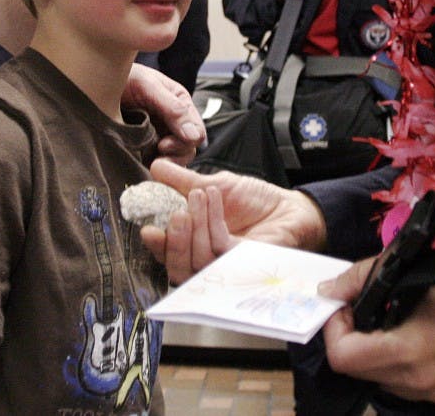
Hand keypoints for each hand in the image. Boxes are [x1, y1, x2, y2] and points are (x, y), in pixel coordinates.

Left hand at [123, 63, 205, 163]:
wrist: (91, 80)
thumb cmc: (122, 76)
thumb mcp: (148, 86)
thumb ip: (172, 108)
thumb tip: (194, 136)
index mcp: (180, 104)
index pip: (197, 132)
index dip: (184, 142)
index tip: (164, 144)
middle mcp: (173, 122)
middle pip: (188, 149)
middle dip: (175, 154)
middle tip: (156, 152)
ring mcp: (158, 136)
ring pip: (174, 159)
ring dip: (165, 162)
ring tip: (149, 161)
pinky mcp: (143, 148)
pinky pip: (155, 163)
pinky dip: (151, 166)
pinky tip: (140, 164)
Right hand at [140, 158, 327, 283]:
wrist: (287, 206)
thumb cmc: (253, 200)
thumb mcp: (213, 184)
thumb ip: (182, 181)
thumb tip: (155, 167)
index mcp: (193, 244)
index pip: (167, 253)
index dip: (156, 244)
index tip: (147, 227)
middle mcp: (205, 260)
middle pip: (177, 266)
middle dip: (173, 242)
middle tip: (176, 213)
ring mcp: (224, 266)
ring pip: (197, 261)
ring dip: (195, 227)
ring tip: (199, 196)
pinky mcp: (242, 264)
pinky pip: (220, 249)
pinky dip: (214, 223)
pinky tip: (215, 199)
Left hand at [319, 264, 434, 403]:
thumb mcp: (407, 268)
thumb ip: (359, 279)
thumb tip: (327, 292)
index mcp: (410, 350)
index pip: (344, 358)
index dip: (335, 330)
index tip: (343, 307)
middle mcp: (418, 380)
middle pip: (355, 369)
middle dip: (349, 337)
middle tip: (359, 308)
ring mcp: (429, 392)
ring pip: (373, 378)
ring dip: (368, 351)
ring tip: (383, 319)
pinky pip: (395, 382)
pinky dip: (389, 360)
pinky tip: (401, 335)